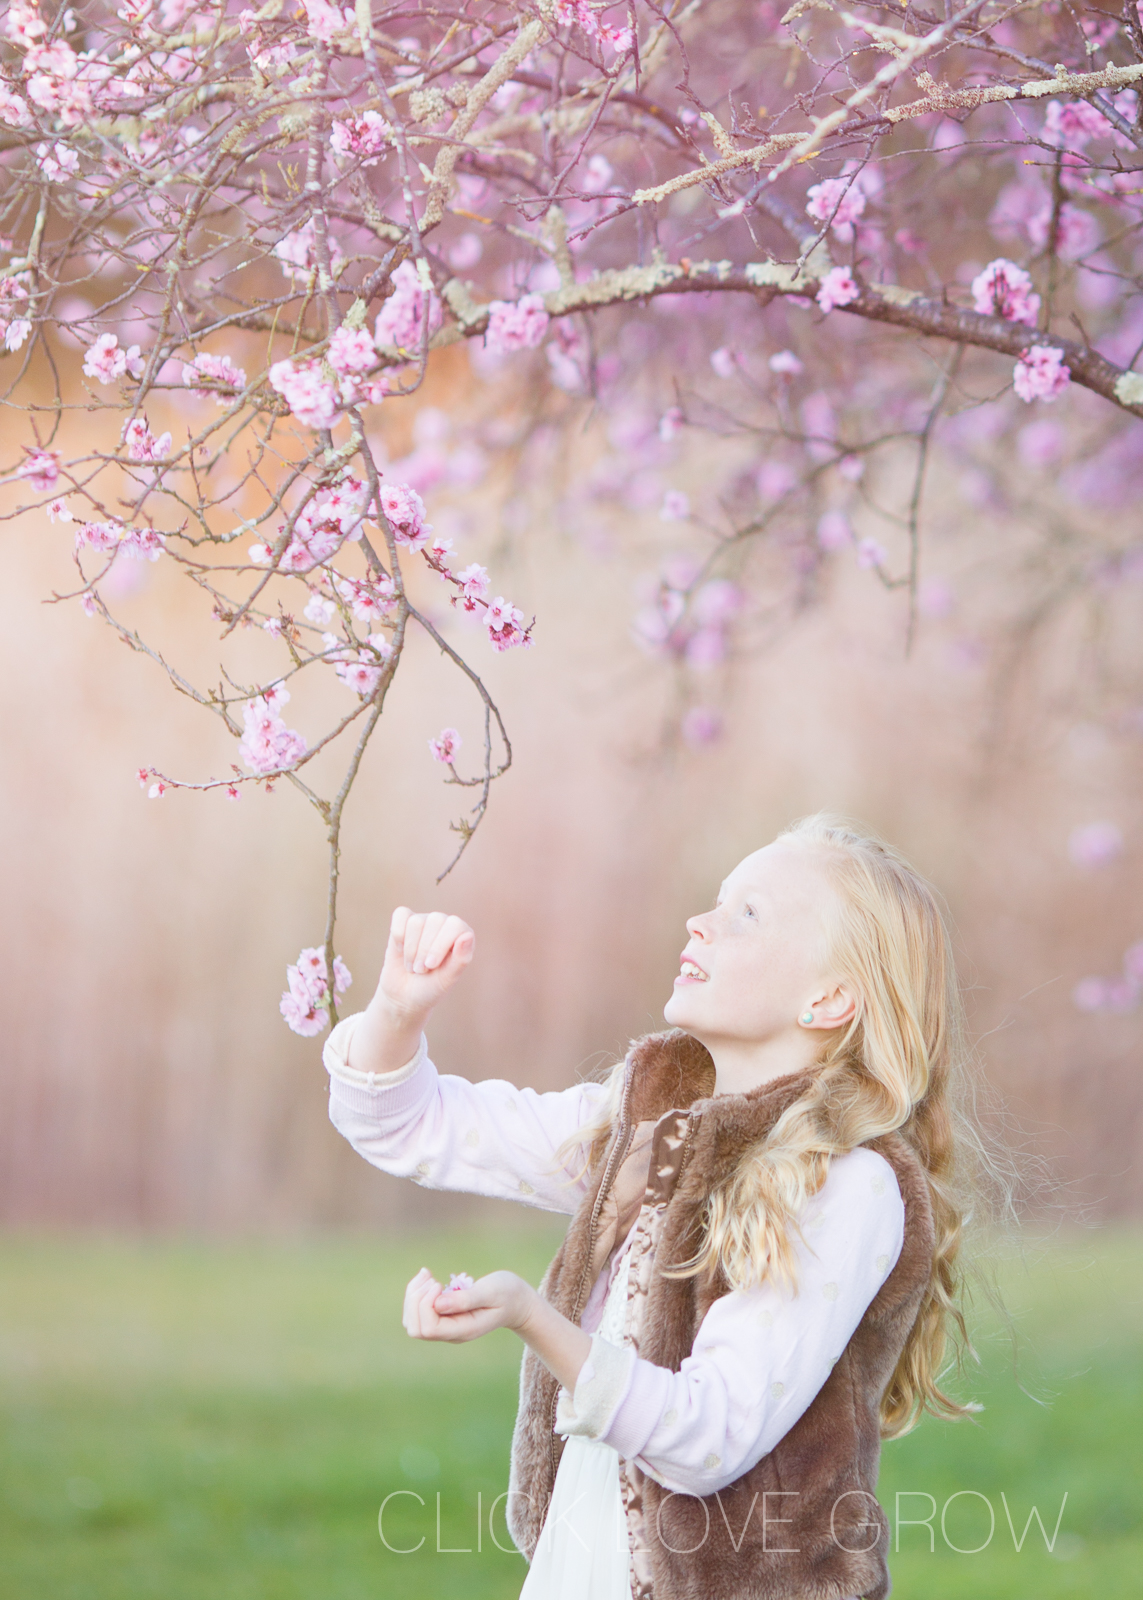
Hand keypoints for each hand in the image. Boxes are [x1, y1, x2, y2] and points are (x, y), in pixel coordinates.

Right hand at [377, 907, 474, 1023]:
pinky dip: (399, 935)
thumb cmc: (431, 988)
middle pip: (435, 920)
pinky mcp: (404, 922)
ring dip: (410, 949)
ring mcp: (424, 921)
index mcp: (461, 935)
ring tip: (413, 966)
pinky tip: (400, 949)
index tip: (431, 965)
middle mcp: (444, 924)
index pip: (455, 925)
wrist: (404, 996)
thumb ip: (461, 960)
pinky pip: (400, 915)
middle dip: (424, 949)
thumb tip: (467, 935)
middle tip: (421, 970)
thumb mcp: (447, 979)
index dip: (440, 945)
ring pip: (416, 922)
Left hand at [402, 1267, 535, 1343]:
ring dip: (413, 1295)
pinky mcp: (442, 1317)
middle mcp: (451, 1333)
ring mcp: (445, 1327)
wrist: (516, 1302)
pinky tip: (428, 1277)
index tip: (438, 1284)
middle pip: (416, 1328)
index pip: (429, 1328)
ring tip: (427, 1274)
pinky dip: (416, 1294)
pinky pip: (418, 1313)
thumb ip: (466, 1299)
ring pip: (412, 1322)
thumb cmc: (507, 1294)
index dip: (425, 1305)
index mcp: (463, 1330)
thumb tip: (438, 1303)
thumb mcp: (491, 1292)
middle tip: (430, 1277)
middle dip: (415, 1301)